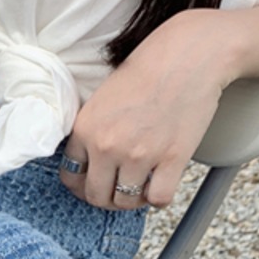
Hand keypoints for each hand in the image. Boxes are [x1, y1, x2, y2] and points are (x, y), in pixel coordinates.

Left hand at [60, 10, 234, 209]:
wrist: (188, 55)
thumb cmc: (147, 70)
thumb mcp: (102, 99)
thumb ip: (92, 132)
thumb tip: (88, 164)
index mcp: (85, 130)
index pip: (71, 177)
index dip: (82, 185)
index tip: (94, 184)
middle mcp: (107, 146)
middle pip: (96, 196)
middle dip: (106, 197)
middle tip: (118, 190)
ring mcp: (139, 155)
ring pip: (126, 202)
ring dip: (133, 199)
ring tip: (141, 184)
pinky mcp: (171, 159)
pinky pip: (158, 199)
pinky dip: (159, 197)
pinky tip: (162, 183)